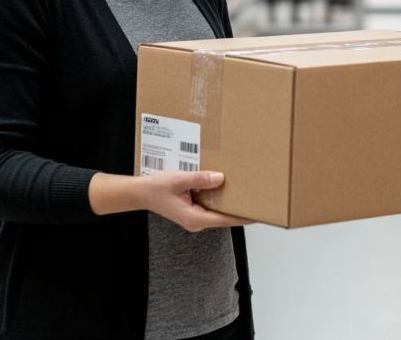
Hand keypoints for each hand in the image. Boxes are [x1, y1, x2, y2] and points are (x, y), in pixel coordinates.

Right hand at [137, 171, 254, 232]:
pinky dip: (221, 203)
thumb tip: (220, 178)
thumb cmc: (156, 188)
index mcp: (194, 218)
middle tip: (259, 203)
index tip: (258, 214)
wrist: (141, 193)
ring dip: (231, 207)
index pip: (225, 219)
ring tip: (249, 197)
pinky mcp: (194, 213)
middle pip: (225, 218)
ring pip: (219, 214)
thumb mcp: (178, 180)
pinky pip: (212, 210)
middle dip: (241, 212)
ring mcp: (195, 219)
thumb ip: (199, 179)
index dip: (243, 217)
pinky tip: (229, 193)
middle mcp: (196, 222)